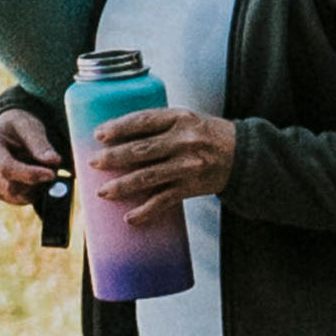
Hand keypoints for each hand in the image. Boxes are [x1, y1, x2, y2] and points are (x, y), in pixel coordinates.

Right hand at [0, 108, 64, 204]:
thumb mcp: (30, 127)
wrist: (8, 132)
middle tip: (52, 169)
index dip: (30, 174)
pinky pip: (18, 200)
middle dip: (34, 181)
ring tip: (40, 168)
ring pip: (16, 195)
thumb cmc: (19, 127)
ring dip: (34, 186)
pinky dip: (31, 191)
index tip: (52, 174)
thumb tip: (54, 161)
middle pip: (10, 186)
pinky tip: (34, 176)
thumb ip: (41, 144)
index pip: (6, 168)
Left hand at [91, 108, 232, 225]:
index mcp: (179, 118)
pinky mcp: (192, 186)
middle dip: (114, 158)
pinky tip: (130, 218)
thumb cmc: (207, 134)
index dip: (119, 127)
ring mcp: (188, 165)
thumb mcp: (186, 119)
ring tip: (103, 191)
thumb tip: (117, 136)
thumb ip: (158, 125)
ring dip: (123, 186)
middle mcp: (184, 140)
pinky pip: (165, 201)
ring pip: (149, 176)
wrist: (242, 155)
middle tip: (93, 163)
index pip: (143, 120)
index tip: (98, 134)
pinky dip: (147, 211)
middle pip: (142, 150)